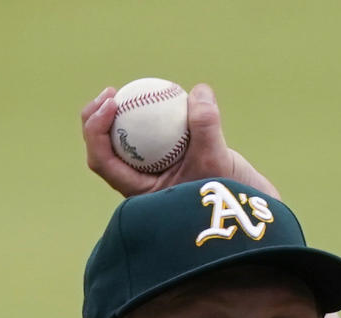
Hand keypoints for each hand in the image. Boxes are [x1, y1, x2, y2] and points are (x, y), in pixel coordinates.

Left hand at [81, 82, 279, 200]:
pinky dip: (147, 112)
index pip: (103, 162)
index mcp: (137, 194)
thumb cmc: (228, 193)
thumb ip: (206, 126)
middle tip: (111, 92)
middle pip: (103, 150)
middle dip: (96, 120)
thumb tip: (198, 92)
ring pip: (122, 141)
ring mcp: (149, 172)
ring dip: (120, 113)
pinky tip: (157, 93)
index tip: (112, 104)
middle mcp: (137, 184)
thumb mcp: (218, 160)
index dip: (96, 132)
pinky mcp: (164, 158)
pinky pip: (146, 132)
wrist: (244, 204)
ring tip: (127, 90)